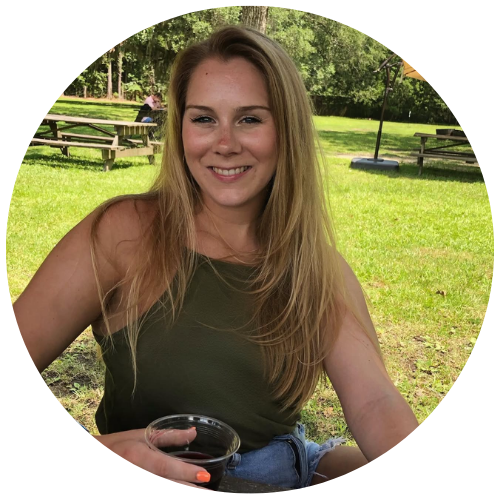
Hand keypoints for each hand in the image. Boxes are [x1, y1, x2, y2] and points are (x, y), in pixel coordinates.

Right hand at [93, 428, 212, 489]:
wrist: (97, 455)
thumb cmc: (118, 446)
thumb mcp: (142, 435)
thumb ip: (169, 437)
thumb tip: (194, 432)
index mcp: (136, 457)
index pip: (163, 466)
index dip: (185, 472)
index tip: (205, 476)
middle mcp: (135, 473)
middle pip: (165, 485)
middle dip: (189, 491)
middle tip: (211, 494)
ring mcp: (132, 487)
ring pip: (161, 498)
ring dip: (182, 492)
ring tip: (201, 494)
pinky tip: (183, 492)